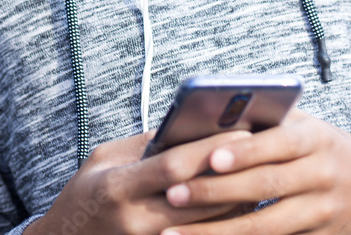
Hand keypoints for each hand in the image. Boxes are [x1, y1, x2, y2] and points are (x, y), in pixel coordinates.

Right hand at [28, 128, 262, 234]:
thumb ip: (145, 145)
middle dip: (233, 176)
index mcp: (119, 186)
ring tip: (258, 178)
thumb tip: (189, 125)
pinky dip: (218, 224)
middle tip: (264, 153)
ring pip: (205, 226)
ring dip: (234, 203)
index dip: (210, 149)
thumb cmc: (85, 193)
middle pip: (198, 200)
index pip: (174, 165)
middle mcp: (135, 220)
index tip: (242, 129)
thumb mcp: (104, 159)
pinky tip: (236, 208)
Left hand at [160, 108, 350, 234]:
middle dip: (215, 192)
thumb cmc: (326, 147)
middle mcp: (319, 176)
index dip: (244, 152)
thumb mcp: (306, 125)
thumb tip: (212, 116)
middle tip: (174, 194)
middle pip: (264, 187)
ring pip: (264, 227)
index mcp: (313, 139)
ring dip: (217, 231)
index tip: (210, 157)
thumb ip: (268, 120)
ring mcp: (319, 213)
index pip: (275, 144)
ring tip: (176, 232)